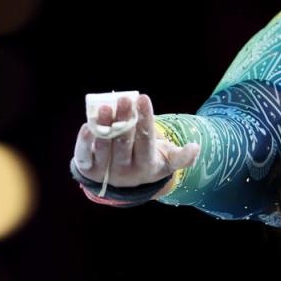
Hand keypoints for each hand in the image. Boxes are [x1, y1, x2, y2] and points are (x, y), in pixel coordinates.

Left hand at [72, 93, 200, 186]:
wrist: (123, 182)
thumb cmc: (148, 161)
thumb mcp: (167, 162)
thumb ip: (181, 157)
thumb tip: (196, 147)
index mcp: (147, 167)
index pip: (146, 141)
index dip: (145, 120)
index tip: (144, 98)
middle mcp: (126, 172)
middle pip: (124, 143)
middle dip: (125, 119)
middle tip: (126, 98)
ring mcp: (106, 172)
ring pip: (105, 148)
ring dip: (104, 126)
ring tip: (106, 106)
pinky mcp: (89, 170)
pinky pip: (84, 157)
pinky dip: (83, 142)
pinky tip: (87, 125)